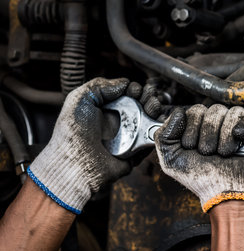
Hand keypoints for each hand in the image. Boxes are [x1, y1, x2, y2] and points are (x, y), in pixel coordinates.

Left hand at [28, 78, 160, 213]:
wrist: (77, 162)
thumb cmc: (72, 134)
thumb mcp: (79, 99)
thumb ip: (100, 85)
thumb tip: (123, 83)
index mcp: (105, 110)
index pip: (126, 96)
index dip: (134, 90)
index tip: (135, 90)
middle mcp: (117, 123)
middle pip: (141, 106)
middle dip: (148, 97)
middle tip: (148, 97)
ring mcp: (128, 137)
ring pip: (149, 120)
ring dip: (155, 110)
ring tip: (154, 106)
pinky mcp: (136, 152)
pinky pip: (151, 140)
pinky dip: (158, 129)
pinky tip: (160, 120)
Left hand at [154, 104, 243, 211]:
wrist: (225, 195)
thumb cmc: (201, 179)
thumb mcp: (171, 160)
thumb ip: (162, 135)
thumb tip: (178, 112)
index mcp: (200, 127)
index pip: (195, 110)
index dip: (192, 129)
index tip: (192, 147)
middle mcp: (220, 124)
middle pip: (214, 110)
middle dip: (208, 135)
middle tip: (208, 153)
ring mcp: (240, 127)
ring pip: (233, 113)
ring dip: (225, 137)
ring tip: (224, 154)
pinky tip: (239, 138)